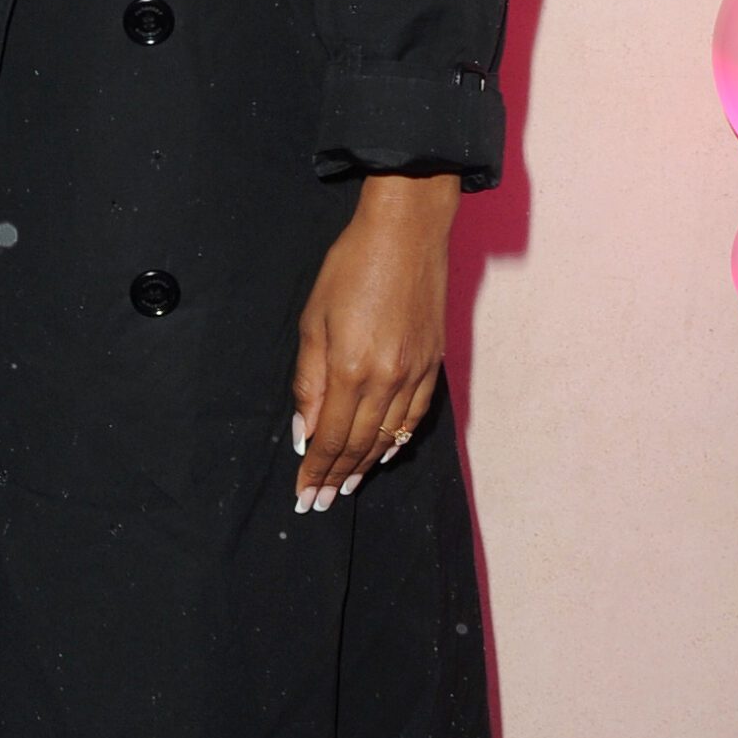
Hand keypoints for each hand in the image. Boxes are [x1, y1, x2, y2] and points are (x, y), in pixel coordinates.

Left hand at [290, 173, 457, 512]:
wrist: (406, 234)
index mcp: (352, 369)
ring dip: (365, 466)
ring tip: (345, 486)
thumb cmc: (350, 268)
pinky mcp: (433, 365)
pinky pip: (415, 417)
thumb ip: (309, 379)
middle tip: (319, 502)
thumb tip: (304, 430)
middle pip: (359, 444)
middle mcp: (388, 380)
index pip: (330, 436)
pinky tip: (385, 452)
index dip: (316, 469)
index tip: (303, 493)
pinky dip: (397, 441)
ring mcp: (415, 375)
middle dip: (336, 477)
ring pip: (388, 437)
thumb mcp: (313, 319)